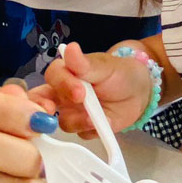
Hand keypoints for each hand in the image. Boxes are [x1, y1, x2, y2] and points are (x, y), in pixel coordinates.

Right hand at [29, 42, 151, 136]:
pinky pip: (81, 134)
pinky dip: (93, 130)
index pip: (53, 77)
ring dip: (79, 121)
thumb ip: (85, 63)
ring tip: (98, 118)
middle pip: (42, 102)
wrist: (139, 92)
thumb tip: (70, 48)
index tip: (79, 93)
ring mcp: (72, 112)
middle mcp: (63, 94)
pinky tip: (104, 124)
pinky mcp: (83, 128)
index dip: (62, 85)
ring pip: (63, 122)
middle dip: (42, 109)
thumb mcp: (105, 67)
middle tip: (54, 112)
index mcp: (66, 73)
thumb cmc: (120, 73)